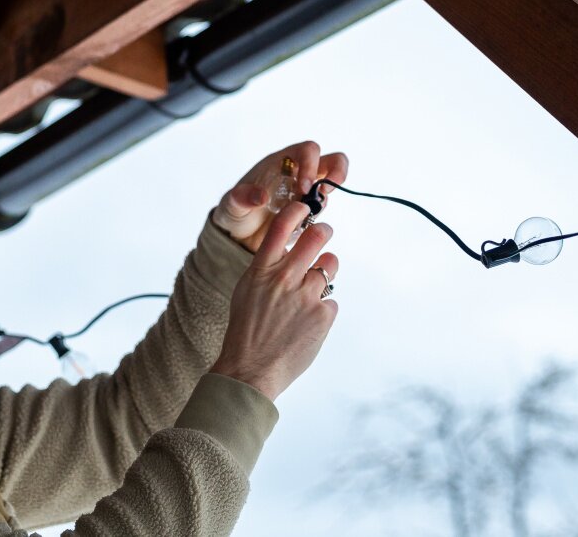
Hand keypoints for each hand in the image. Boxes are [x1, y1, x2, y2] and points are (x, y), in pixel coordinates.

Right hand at [210, 201, 338, 400]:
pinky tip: (307, 324)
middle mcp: (284, 278)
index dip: (297, 210)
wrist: (250, 370)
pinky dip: (323, 310)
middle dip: (324, 231)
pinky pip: (331, 302)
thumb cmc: (245, 331)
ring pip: (329, 267)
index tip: (304, 207)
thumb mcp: (246, 291)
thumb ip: (266, 270)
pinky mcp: (322, 315)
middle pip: (316, 237)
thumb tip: (287, 253)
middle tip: (324, 233)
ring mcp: (306, 296)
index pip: (282, 226)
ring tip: (313, 288)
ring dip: (325, 272)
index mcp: (261, 270)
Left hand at [212, 141, 347, 253]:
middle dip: (336, 172)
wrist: (239, 234)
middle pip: (330, 160)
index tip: (305, 188)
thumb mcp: (231, 204)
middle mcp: (298, 171)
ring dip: (327, 195)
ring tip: (311, 212)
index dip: (311, 165)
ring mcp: (306, 190)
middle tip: (326, 192)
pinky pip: (323, 205)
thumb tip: (261, 196)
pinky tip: (302, 224)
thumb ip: (241, 197)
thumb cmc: (235, 211)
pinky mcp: (309, 208)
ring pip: (332, 181)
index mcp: (281, 162)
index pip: (307, 150)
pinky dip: (319, 213)